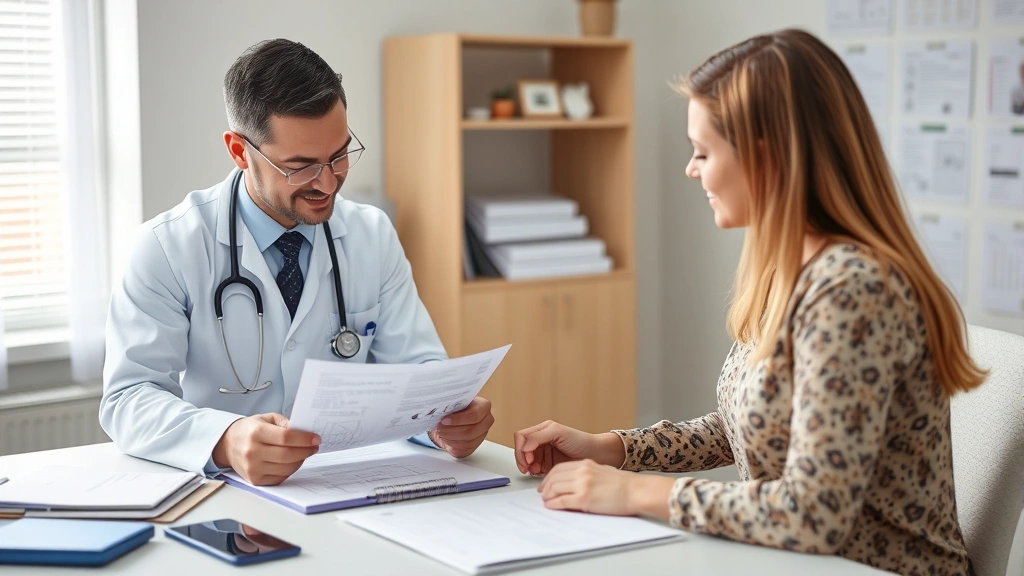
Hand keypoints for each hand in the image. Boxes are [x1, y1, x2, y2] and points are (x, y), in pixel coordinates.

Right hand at [211, 413, 319, 485]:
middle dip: (306, 451)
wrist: (228, 445)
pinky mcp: (255, 480)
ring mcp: (253, 468)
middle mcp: (252, 452)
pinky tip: (292, 461)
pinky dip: (290, 470)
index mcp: (256, 433)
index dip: (304, 439)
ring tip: (304, 452)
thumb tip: (305, 432)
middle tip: (314, 446)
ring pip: (286, 468)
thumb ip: (285, 423)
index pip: (286, 438)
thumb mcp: (266, 418)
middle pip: (288, 455)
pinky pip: (280, 477)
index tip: (316, 438)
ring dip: (300, 461)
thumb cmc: (250, 430)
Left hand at [428, 396, 493, 457]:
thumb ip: (451, 404)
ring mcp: (482, 435)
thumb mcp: (453, 401)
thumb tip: (442, 408)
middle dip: (452, 430)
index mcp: (484, 406)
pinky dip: (452, 445)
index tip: (444, 420)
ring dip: (451, 438)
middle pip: (471, 431)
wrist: (452, 418)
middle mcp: (487, 421)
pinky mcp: (475, 446)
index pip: (475, 415)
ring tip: (441, 432)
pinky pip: (464, 449)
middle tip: (439, 428)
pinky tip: (445, 438)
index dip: (458, 420)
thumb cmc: (454, 408)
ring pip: (467, 442)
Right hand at [513, 420, 625, 475]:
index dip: (521, 448)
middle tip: (528, 468)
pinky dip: (535, 472)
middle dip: (523, 459)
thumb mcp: (558, 433)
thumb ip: (538, 436)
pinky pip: (535, 468)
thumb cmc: (582, 441)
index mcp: (542, 430)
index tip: (528, 458)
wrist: (597, 455)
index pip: (521, 437)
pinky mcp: (549, 464)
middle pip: (521, 449)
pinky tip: (541, 473)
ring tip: (536, 471)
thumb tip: (524, 445)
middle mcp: (542, 440)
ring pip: (526, 460)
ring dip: (528, 467)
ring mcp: (545, 453)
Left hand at [538, 460, 674, 518]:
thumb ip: (587, 474)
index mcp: (586, 464)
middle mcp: (582, 472)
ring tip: (547, 502)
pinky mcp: (584, 499)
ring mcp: (582, 485)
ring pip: (555, 489)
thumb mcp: (602, 472)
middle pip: (554, 477)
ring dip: (548, 496)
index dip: (549, 477)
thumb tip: (574, 482)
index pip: (559, 468)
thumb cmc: (624, 485)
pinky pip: (561, 501)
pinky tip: (551, 507)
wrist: (636, 491)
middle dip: (546, 487)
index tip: (546, 484)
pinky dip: (553, 504)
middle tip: (543, 494)